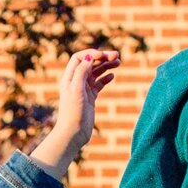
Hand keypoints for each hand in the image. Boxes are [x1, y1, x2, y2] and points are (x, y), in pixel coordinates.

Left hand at [30, 47, 119, 178]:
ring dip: (106, 66)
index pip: (79, 58)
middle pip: (89, 63)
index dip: (91, 54)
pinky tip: (112, 76)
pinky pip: (99, 84)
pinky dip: (106, 78)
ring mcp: (83, 89)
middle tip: (117, 56)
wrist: (74, 133)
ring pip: (96, 73)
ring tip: (118, 63)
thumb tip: (88, 57)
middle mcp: (76, 81)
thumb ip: (81, 73)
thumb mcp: (76, 90)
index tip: (103, 55)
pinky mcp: (90, 98)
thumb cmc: (73, 113)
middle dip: (102, 58)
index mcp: (69, 78)